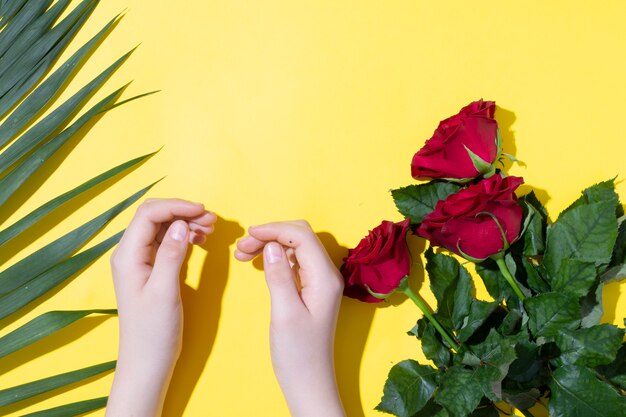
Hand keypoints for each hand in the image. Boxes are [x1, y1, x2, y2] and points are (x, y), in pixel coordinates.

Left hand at [106, 198, 215, 416]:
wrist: (147, 361)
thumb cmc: (153, 331)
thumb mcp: (165, 291)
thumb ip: (171, 254)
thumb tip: (181, 223)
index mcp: (127, 256)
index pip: (149, 214)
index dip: (177, 206)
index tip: (204, 211)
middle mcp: (130, 254)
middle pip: (155, 216)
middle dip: (182, 211)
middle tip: (212, 220)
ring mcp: (140, 261)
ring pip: (163, 227)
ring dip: (186, 222)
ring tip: (211, 229)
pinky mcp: (151, 269)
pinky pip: (167, 242)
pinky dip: (185, 236)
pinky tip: (201, 240)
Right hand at [235, 221, 345, 416]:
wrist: (309, 381)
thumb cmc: (298, 353)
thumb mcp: (284, 313)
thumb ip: (279, 275)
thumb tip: (271, 245)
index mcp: (325, 278)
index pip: (302, 236)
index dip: (274, 230)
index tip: (248, 236)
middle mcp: (327, 275)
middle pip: (300, 237)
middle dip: (271, 234)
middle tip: (242, 248)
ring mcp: (320, 281)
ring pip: (296, 247)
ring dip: (271, 244)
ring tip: (243, 254)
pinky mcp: (312, 289)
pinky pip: (295, 261)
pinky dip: (276, 257)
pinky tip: (259, 263)